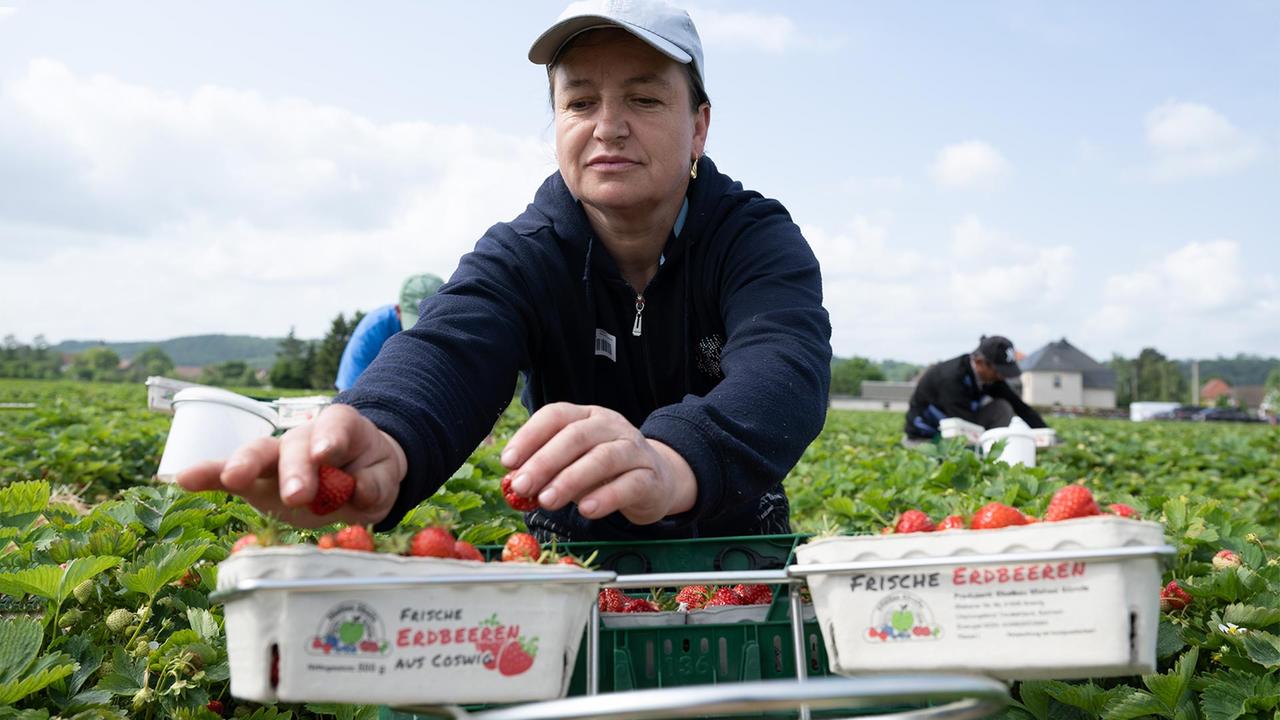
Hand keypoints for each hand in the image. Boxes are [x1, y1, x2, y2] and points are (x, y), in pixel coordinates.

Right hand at [175, 404, 407, 527]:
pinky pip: (228, 476)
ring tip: (231, 477)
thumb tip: (357, 491)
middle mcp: (304, 436)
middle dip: (294, 469)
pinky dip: (208, 475)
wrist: (358, 477)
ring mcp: (277, 458)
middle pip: (294, 445)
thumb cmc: (370, 472)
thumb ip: (375, 483)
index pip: (336, 426)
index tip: (325, 453)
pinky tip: (184, 478)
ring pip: (259, 454)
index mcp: (340, 428)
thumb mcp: (384, 477)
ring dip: (245, 466)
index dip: (329, 438)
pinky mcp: (256, 482)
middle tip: (298, 495)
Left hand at [500, 403, 695, 524]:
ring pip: (602, 458)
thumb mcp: (573, 465)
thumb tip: (514, 484)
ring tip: (546, 501)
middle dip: (544, 461)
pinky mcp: (650, 478)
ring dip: (570, 479)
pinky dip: (606, 497)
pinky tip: (586, 510)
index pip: (556, 415)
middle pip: (576, 437)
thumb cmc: (605, 471)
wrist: (657, 480)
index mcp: (586, 416)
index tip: (508, 462)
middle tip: (521, 486)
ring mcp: (634, 450)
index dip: (529, 436)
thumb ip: (547, 471)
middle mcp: (611, 426)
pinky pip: (630, 484)